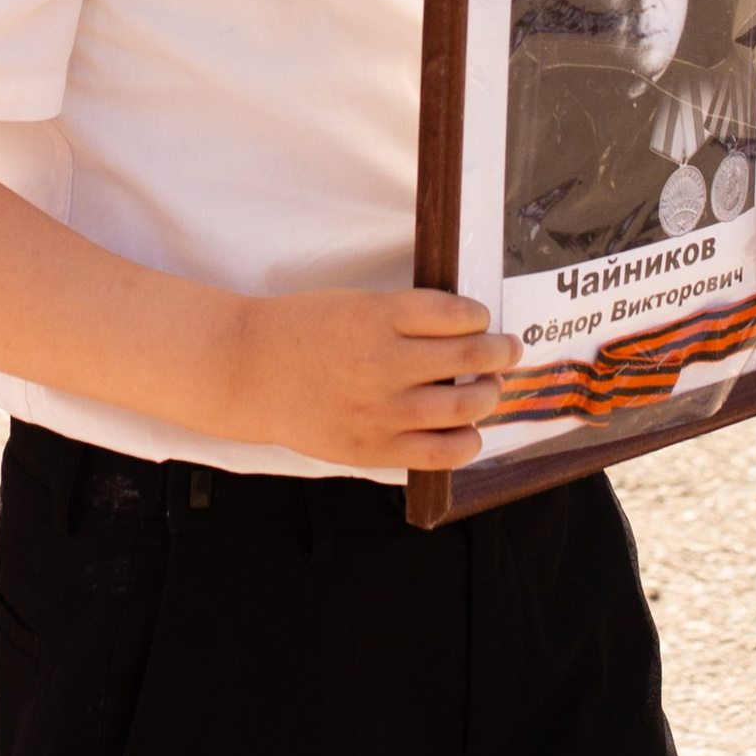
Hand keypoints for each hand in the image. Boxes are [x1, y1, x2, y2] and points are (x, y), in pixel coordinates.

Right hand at [221, 286, 519, 475]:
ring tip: (490, 387)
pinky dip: (468, 440)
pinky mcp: (375, 448)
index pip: (456, 313)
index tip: (482, 318)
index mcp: (377, 316)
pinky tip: (468, 430)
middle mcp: (384, 363)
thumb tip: (464, 328)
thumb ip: (404, 316)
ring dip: (490, 393)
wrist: (248, 371)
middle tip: (507, 349)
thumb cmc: (300, 331)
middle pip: (471, 356)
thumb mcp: (352, 303)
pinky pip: (443, 452)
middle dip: (501, 351)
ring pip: (466, 405)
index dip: (480, 315)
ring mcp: (381, 410)